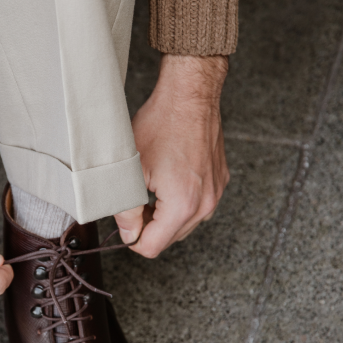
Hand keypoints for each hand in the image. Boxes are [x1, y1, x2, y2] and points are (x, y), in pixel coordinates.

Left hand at [115, 54, 229, 257]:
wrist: (190, 95)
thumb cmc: (161, 124)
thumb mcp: (131, 168)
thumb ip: (125, 209)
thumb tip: (127, 234)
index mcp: (183, 205)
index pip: (152, 247)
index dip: (131, 238)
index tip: (123, 221)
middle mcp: (205, 204)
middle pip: (169, 239)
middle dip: (148, 227)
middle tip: (132, 200)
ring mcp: (216, 193)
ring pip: (183, 225)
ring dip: (163, 215)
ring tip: (149, 188)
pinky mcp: (219, 182)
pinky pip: (196, 206)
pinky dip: (179, 202)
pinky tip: (166, 180)